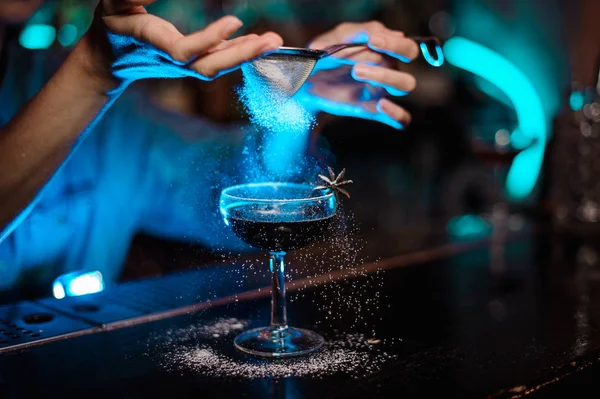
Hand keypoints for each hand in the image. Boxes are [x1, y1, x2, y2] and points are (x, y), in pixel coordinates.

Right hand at [82, 0, 282, 88]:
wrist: (110, 59)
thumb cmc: (111, 25)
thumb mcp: (113, 4)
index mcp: (153, 44)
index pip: (185, 51)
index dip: (210, 39)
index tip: (236, 21)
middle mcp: (172, 60)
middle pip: (211, 66)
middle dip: (242, 55)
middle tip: (272, 41)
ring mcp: (184, 65)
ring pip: (218, 66)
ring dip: (247, 55)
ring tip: (273, 41)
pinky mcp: (191, 62)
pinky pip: (219, 60)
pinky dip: (239, 52)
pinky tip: (259, 42)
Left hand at [296, 21, 417, 128]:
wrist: (306, 82)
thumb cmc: (324, 55)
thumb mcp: (335, 39)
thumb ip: (357, 34)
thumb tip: (378, 35)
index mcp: (383, 49)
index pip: (405, 46)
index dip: (394, 43)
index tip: (373, 41)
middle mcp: (389, 68)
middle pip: (411, 61)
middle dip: (395, 52)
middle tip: (369, 50)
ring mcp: (382, 90)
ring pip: (405, 85)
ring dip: (386, 77)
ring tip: (356, 71)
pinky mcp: (373, 110)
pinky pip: (400, 119)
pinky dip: (397, 114)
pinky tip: (381, 106)